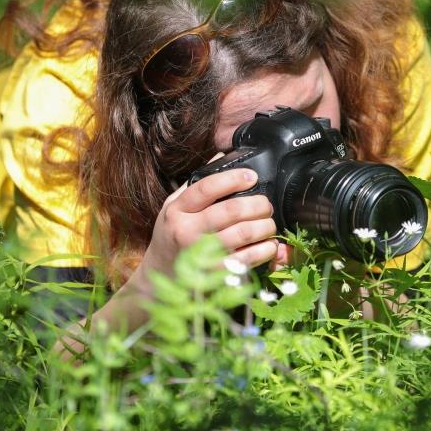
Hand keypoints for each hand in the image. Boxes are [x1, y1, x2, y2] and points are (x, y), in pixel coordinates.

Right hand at [139, 167, 280, 277]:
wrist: (160, 275)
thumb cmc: (171, 236)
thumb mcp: (173, 206)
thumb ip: (196, 184)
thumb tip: (222, 155)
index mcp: (177, 210)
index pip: (207, 188)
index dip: (233, 179)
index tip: (252, 177)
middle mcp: (187, 230)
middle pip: (231, 210)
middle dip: (258, 204)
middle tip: (266, 205)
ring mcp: (201, 254)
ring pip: (243, 233)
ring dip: (265, 226)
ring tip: (269, 224)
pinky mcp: (214, 273)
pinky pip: (248, 259)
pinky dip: (265, 250)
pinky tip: (269, 245)